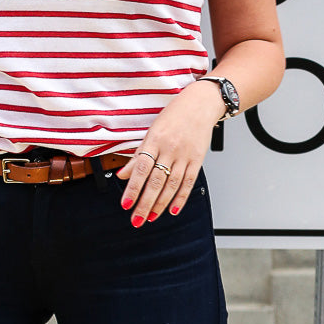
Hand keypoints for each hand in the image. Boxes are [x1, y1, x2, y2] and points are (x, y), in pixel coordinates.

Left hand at [116, 80, 224, 226]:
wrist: (200, 104)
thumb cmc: (174, 116)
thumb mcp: (152, 132)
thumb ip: (138, 155)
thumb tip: (122, 175)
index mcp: (155, 140)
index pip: (141, 168)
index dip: (133, 188)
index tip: (126, 204)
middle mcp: (170, 148)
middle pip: (156, 181)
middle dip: (145, 203)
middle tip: (136, 219)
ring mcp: (185, 155)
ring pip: (172, 185)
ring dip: (160, 204)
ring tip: (151, 217)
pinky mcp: (197, 159)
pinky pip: (189, 182)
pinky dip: (181, 197)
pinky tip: (173, 209)